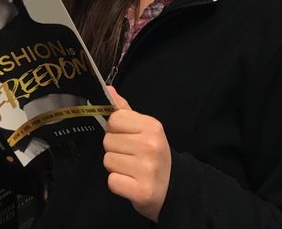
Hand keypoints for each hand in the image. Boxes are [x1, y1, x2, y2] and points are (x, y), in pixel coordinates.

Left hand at [102, 87, 171, 222]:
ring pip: (108, 160)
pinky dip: (118, 183)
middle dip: (115, 149)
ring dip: (116, 167)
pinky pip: (112, 181)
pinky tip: (130, 182)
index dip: (115, 129)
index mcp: (152, 126)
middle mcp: (150, 145)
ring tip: (131, 169)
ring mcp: (147, 169)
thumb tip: (108, 89)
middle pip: (108, 140)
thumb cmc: (154, 154)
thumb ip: (125, 111)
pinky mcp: (142, 191)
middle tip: (130, 156)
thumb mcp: (145, 130)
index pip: (114, 119)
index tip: (125, 137)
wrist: (173, 187)